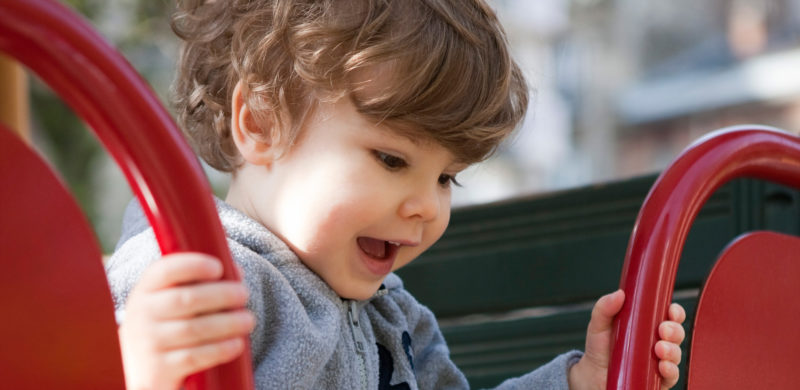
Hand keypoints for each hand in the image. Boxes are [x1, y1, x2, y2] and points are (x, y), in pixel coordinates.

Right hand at [118, 253, 254, 389]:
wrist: (137, 366)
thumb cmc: (165, 323)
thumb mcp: (171, 299)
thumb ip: (200, 282)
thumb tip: (235, 271)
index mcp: (146, 289)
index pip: (165, 270)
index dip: (193, 265)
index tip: (218, 267)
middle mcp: (142, 313)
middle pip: (185, 299)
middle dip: (221, 295)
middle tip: (244, 294)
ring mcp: (148, 342)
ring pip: (193, 329)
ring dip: (227, 323)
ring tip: (248, 320)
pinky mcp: (158, 369)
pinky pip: (193, 357)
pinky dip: (219, 349)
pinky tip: (236, 344)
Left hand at [568, 290, 686, 389]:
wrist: (591, 376)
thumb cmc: (599, 349)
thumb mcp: (599, 325)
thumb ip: (604, 307)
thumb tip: (619, 294)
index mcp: (647, 326)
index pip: (669, 316)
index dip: (675, 312)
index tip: (670, 310)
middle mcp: (657, 342)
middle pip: (676, 333)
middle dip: (674, 330)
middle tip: (663, 330)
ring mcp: (659, 361)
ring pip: (676, 354)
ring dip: (672, 350)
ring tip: (659, 349)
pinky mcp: (657, 380)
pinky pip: (672, 376)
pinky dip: (671, 370)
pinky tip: (662, 366)